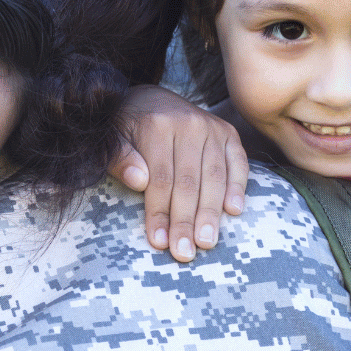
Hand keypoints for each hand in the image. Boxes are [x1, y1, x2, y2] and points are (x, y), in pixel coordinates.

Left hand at [110, 85, 248, 262]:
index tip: (159, 242)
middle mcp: (189, 124)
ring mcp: (211, 127)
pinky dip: (238, 186)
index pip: (160, 179)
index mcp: (157, 125)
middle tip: (184, 253)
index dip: (160, 213)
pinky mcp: (228, 133)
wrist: (150, 98)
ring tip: (206, 242)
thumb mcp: (112, 138)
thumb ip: (119, 158)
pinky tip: (234, 211)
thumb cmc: (126, 127)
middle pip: (189, 182)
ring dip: (211, 213)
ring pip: (214, 177)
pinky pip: (238, 162)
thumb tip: (137, 180)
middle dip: (186, 221)